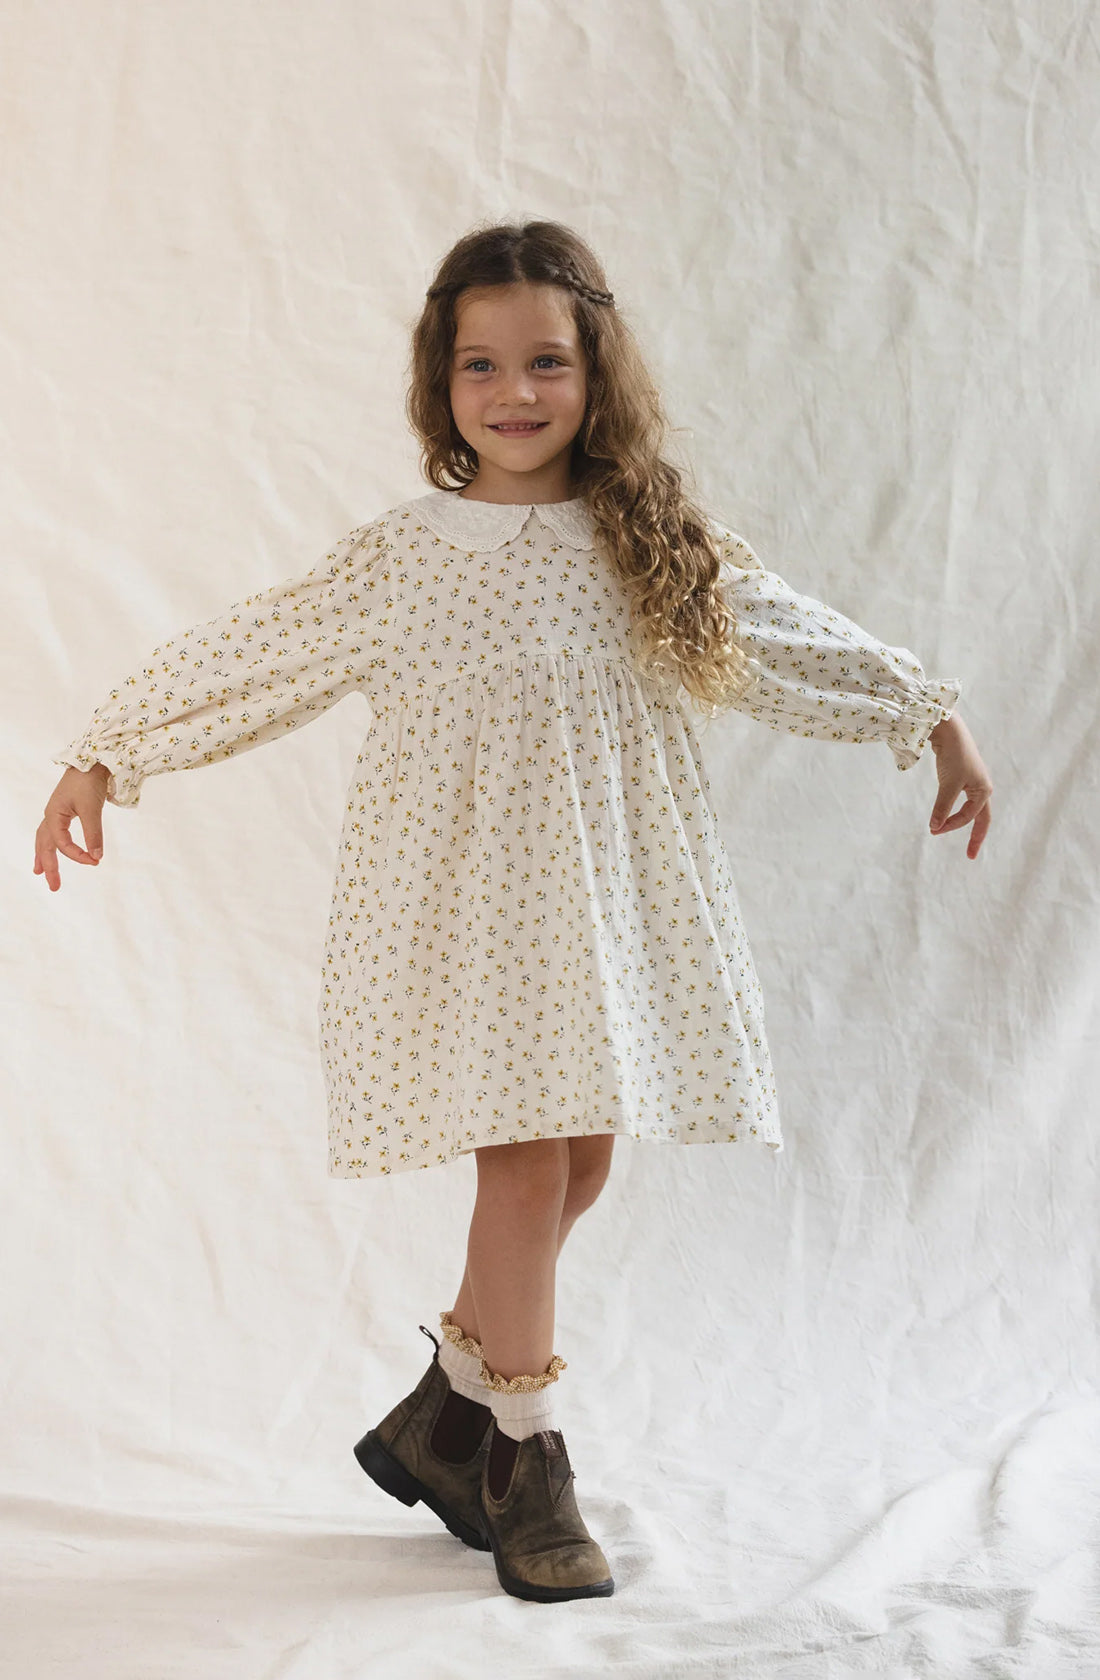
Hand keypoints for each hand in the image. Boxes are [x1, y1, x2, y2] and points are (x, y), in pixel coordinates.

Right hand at [34, 764, 109, 891]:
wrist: (92, 760)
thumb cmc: (89, 781)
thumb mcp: (92, 809)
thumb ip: (94, 833)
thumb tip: (97, 856)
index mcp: (54, 815)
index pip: (63, 844)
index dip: (78, 855)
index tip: (95, 862)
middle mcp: (51, 815)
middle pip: (46, 846)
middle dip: (49, 867)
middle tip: (53, 887)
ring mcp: (55, 812)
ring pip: (45, 839)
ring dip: (43, 856)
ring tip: (39, 872)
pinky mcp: (63, 810)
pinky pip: (52, 832)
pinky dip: (51, 843)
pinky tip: (52, 848)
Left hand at [927, 714, 991, 859]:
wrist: (949, 730)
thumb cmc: (952, 756)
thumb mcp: (948, 784)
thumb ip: (942, 807)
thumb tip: (934, 827)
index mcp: (984, 791)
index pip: (967, 817)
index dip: (950, 825)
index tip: (933, 830)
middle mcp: (983, 788)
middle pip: (981, 819)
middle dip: (976, 838)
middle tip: (970, 856)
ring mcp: (974, 782)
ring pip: (972, 809)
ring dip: (964, 822)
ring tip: (964, 839)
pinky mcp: (964, 777)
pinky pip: (963, 799)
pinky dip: (957, 810)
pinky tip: (952, 815)